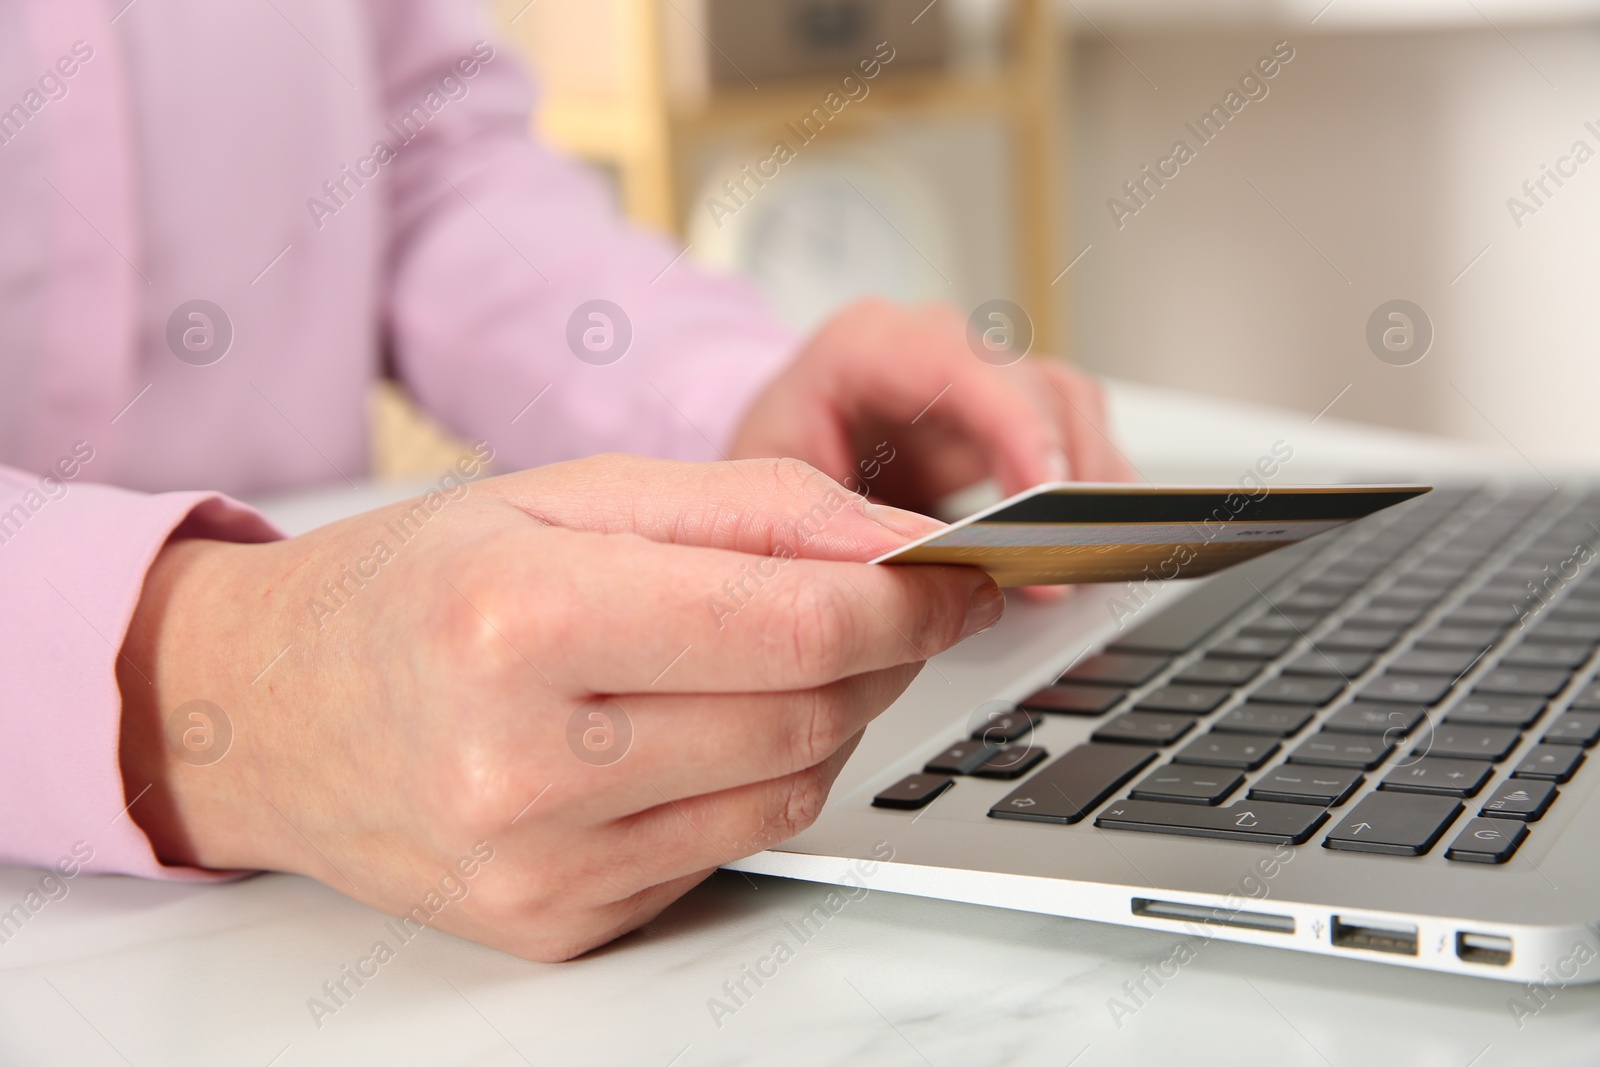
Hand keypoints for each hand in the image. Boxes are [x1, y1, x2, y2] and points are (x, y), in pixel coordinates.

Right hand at [116, 456, 1002, 961]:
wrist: (268, 709)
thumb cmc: (412, 584)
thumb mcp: (565, 493)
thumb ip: (748, 506)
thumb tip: (893, 546)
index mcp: (518, 621)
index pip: (790, 623)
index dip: (904, 598)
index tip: (952, 575)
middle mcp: (521, 763)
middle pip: (805, 715)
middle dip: (883, 651)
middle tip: (888, 603)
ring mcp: (537, 865)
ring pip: (788, 792)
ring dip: (833, 717)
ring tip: (795, 656)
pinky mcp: (554, 924)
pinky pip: (726, 846)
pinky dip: (757, 779)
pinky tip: (713, 727)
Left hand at [730, 298, 1134, 515]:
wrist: (766, 467)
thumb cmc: (765, 473)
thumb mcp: (778, 498)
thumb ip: (848, 526)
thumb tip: (925, 572)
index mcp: (866, 346)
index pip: (957, 362)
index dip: (1013, 424)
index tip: (1043, 493)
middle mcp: (932, 346)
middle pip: (1031, 383)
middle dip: (1060, 470)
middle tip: (1061, 554)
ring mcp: (976, 378)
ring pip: (1066, 404)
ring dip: (1085, 479)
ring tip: (1077, 554)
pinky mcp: (1005, 417)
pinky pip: (1072, 433)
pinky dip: (1085, 488)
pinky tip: (1080, 539)